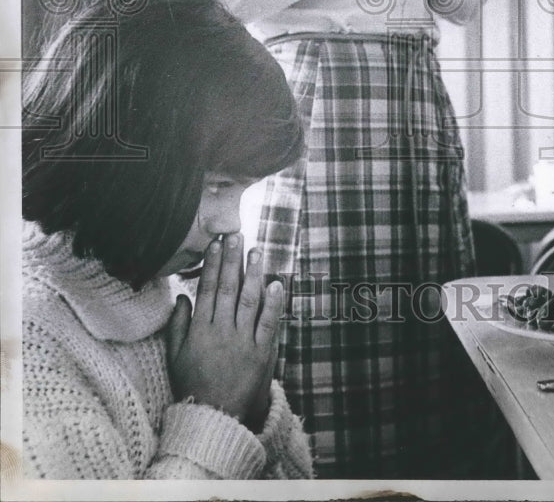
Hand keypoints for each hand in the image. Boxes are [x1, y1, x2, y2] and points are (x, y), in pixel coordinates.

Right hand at [166, 234, 281, 430]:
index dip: (212, 264)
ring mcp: (242, 342)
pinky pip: (269, 324)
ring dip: (254, 274)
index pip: (207, 289)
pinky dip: (274, 304)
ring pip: (249, 301)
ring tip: (257, 250)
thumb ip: (177, 325)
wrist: (213, 419)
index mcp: (200, 330)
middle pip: (227, 288)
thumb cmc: (192, 386)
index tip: (216, 243)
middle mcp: (221, 332)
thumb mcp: (175, 356)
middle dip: (232, 260)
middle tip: (236, 234)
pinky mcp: (261, 354)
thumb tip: (181, 296)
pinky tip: (277, 284)